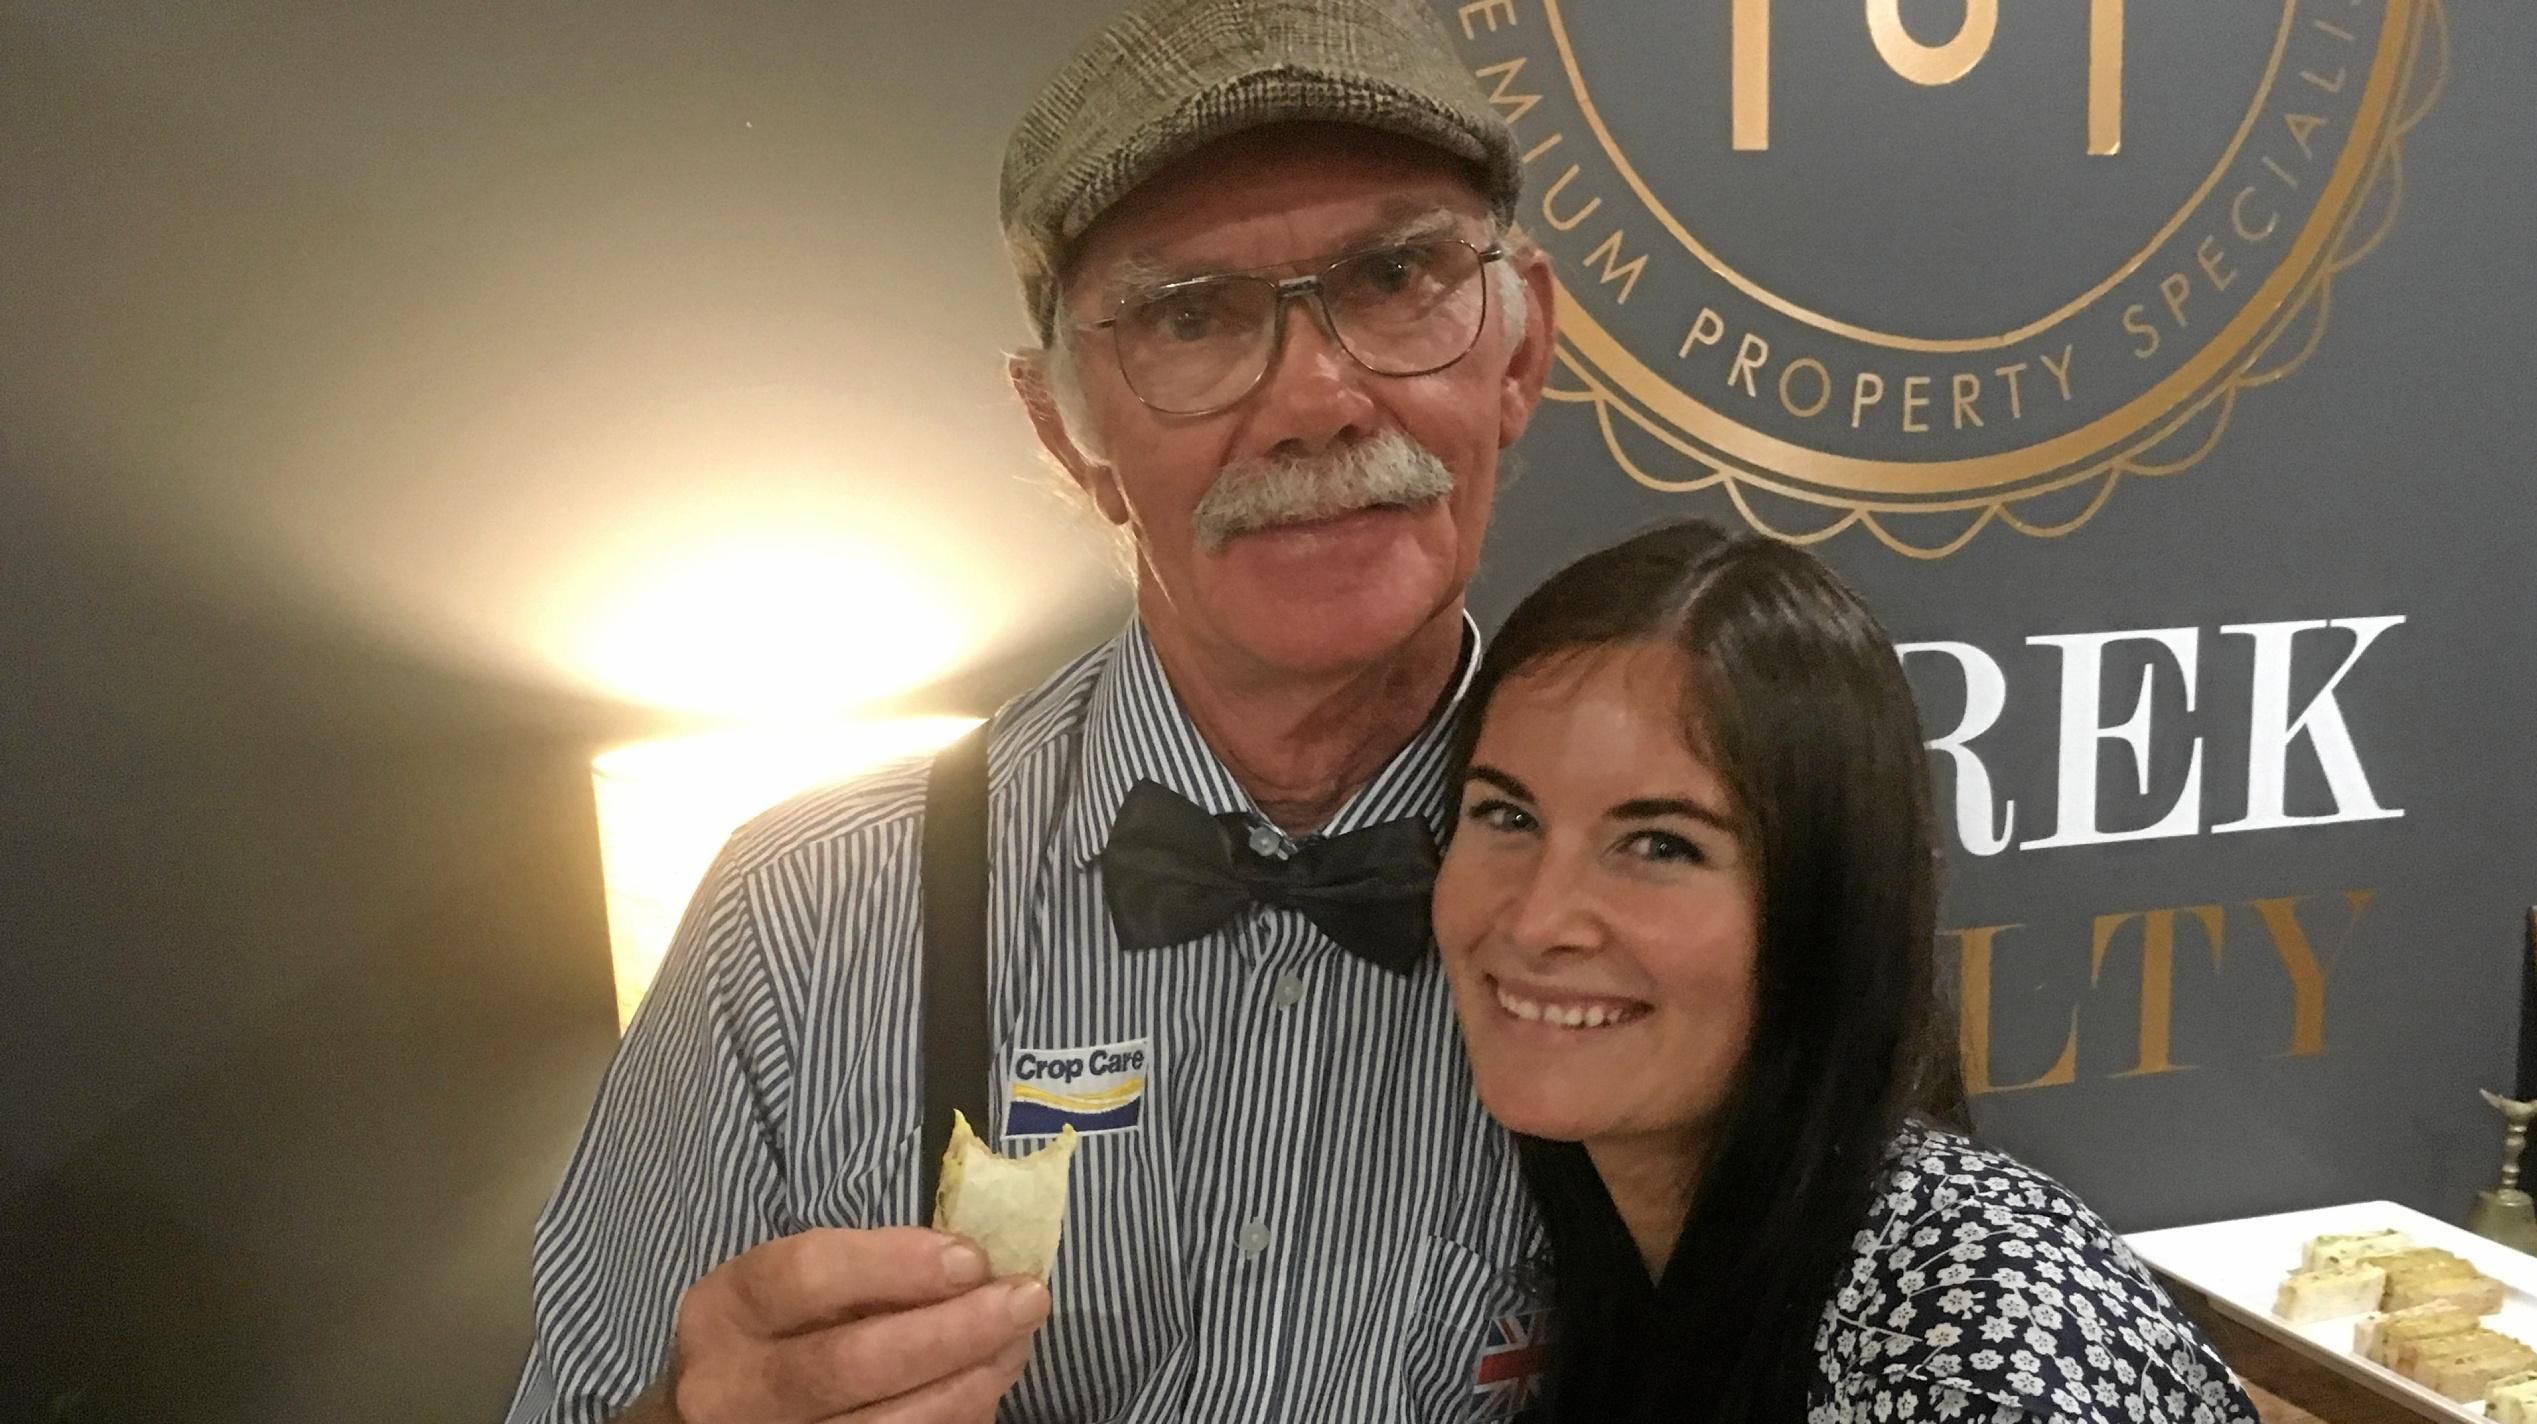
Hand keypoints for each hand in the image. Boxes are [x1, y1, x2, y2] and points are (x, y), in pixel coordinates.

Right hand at [651, 1226, 1048, 1423]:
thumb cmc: (779, 1331)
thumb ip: (868, 1272)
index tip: (972, 1258)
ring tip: (1016, 1345)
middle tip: (1026, 1301)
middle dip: (951, 1331)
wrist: (723, 1412)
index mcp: (729, 1309)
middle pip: (848, 1363)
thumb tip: (975, 1264)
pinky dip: (955, 1420)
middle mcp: (732, 1386)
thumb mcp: (795, 1289)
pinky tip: (985, 1388)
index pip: (806, 1275)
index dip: (895, 1264)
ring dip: (968, 1384)